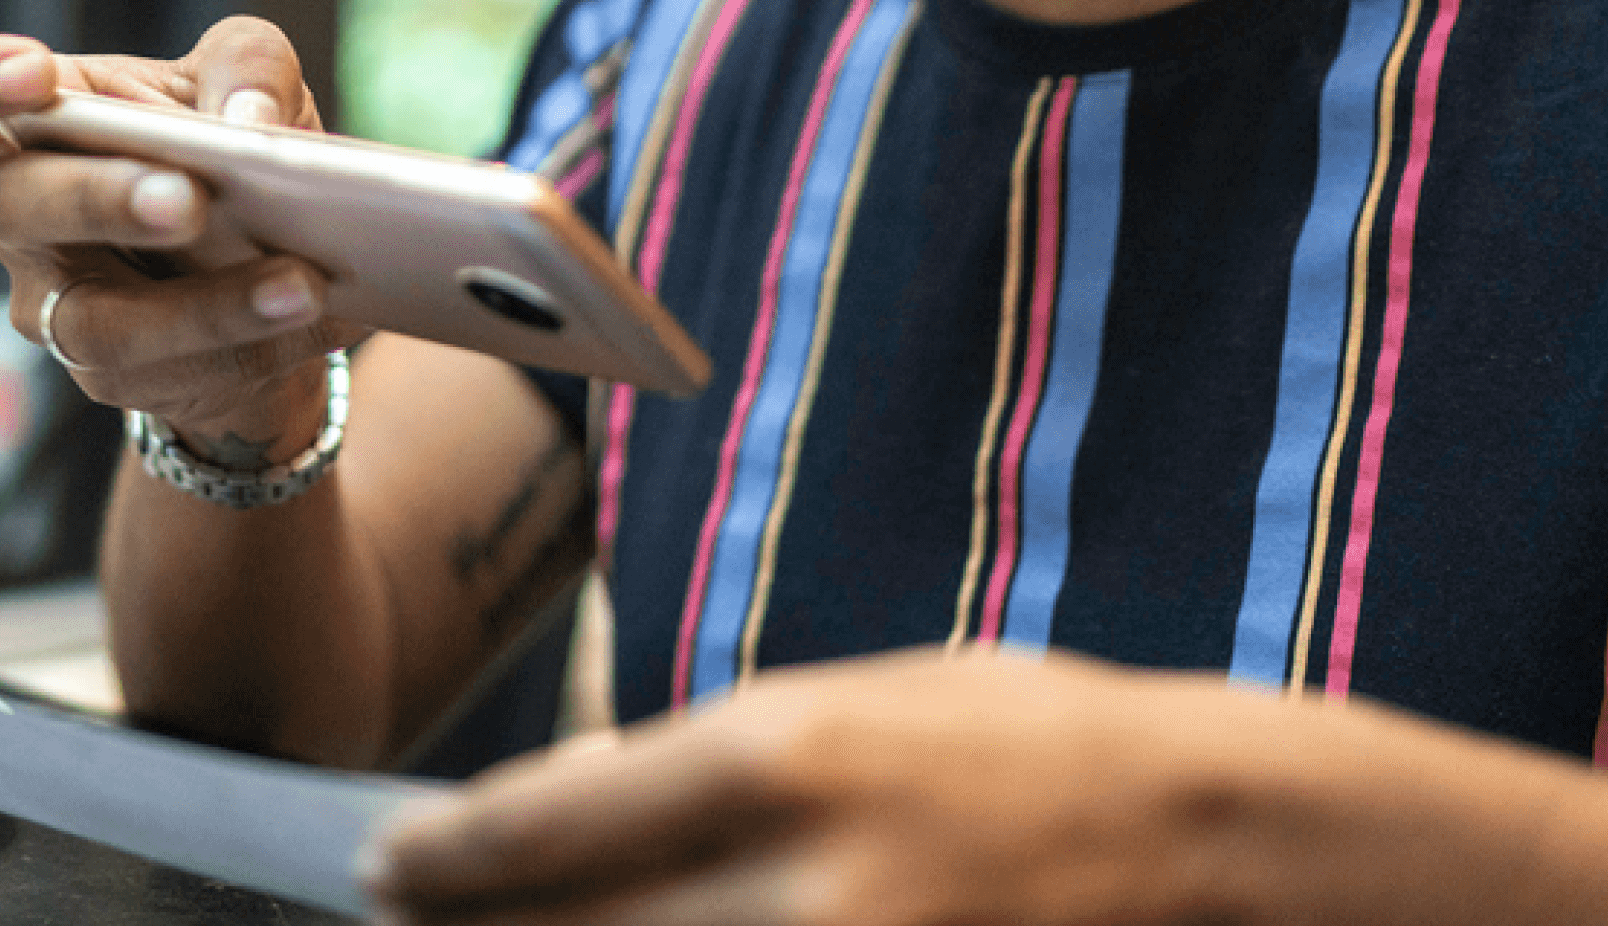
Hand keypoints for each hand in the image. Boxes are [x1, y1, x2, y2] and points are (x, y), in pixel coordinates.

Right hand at [0, 18, 360, 450]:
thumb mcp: (248, 85)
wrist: (272, 274)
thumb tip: (245, 119)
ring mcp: (51, 305)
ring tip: (298, 279)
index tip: (30, 76)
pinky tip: (316, 311)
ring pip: (97, 322)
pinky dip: (253, 341)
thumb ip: (249, 67)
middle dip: (102, 199)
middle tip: (187, 197)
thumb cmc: (228, 155)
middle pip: (12, 206)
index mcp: (28, 121)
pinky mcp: (109, 379)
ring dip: (204, 305)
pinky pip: (171, 372)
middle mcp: (15, 215)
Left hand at [363, 648, 1271, 925]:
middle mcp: (799, 889)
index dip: (437, 859)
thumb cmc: (1032, 747)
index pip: (539, 830)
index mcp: (782, 756)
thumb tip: (556, 807)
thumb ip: (703, 765)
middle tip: (415, 921)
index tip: (384, 866)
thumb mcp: (858, 703)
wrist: (1223, 848)